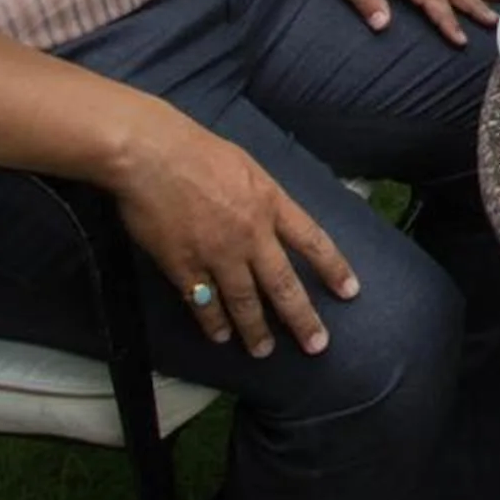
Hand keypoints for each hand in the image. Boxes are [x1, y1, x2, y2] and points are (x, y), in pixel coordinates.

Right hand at [111, 113, 358, 357]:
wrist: (149, 154)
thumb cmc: (194, 149)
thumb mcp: (246, 165)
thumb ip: (262, 196)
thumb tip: (271, 214)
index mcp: (270, 203)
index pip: (313, 241)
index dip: (333, 268)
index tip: (350, 291)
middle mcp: (251, 234)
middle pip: (283, 284)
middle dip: (302, 318)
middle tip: (317, 344)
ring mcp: (217, 253)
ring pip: (244, 301)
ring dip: (256, 330)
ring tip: (264, 350)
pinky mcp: (184, 266)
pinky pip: (203, 302)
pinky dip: (213, 322)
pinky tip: (220, 336)